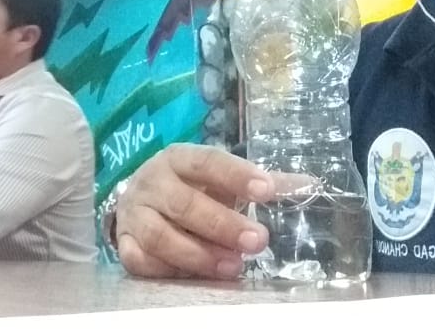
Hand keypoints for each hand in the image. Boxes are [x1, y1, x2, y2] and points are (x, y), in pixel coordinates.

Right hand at [117, 144, 291, 278]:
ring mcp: (135, 214)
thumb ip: (262, 183)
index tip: (267, 191)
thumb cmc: (190, 188)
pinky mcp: (124, 242)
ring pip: (160, 236)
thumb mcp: (219, 179)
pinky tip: (194, 276)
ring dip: (198, 254)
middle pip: (185, 203)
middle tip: (258, 241)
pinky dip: (167, 270)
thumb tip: (310, 185)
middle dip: (223, 225)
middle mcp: (152, 182)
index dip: (237, 176)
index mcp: (179, 159)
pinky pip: (140, 260)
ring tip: (233, 267)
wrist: (137, 199)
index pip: (208, 162)